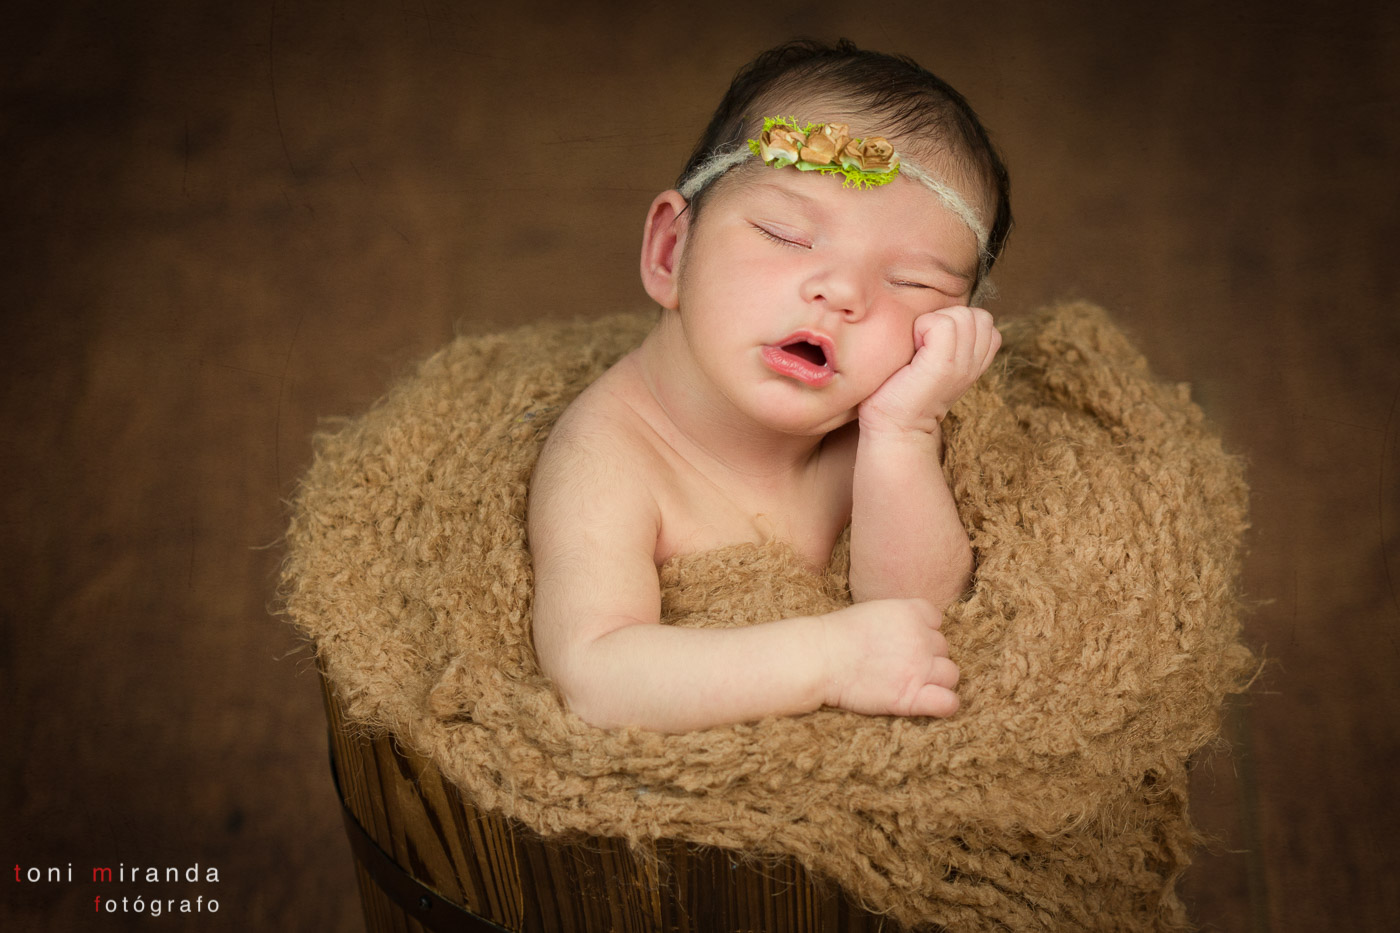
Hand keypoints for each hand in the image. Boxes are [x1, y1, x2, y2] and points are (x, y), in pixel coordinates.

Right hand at [819, 599, 959, 717]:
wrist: (819, 658)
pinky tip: (928, 703)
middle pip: (943, 647)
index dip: (923, 631)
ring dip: (936, 679)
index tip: (903, 640)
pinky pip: (948, 702)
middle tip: (900, 664)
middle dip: (927, 656)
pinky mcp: (911, 697)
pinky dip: (944, 704)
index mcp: (910, 612)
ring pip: (950, 673)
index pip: (936, 620)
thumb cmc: (837, 635)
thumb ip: (898, 618)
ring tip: (912, 683)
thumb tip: (908, 631)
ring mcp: (918, 667)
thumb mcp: (872, 611)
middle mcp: (920, 638)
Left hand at [859, 306, 1000, 434]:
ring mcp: (963, 365)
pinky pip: (942, 323)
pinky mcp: (944, 365)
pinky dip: (923, 326)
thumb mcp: (933, 363)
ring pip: (962, 315)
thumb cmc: (900, 392)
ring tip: (919, 347)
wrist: (893, 427)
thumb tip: (936, 313)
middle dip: (947, 319)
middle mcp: (974, 365)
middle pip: (977, 314)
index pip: (985, 320)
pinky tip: (914, 349)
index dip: (957, 323)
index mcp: (975, 363)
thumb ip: (947, 340)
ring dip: (934, 322)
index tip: (932, 344)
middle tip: (924, 344)